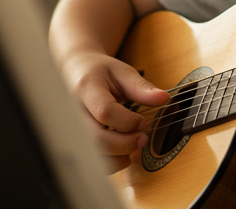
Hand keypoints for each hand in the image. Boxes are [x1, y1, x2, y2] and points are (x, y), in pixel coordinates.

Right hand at [61, 51, 169, 171]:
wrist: (75, 73)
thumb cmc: (99, 73)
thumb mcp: (121, 72)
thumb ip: (141, 87)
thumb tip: (163, 98)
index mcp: (85, 88)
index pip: (105, 111)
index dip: (128, 121)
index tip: (143, 121)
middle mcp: (73, 111)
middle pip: (97, 139)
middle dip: (126, 143)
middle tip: (142, 138)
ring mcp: (71, 128)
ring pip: (94, 154)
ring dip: (120, 156)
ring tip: (134, 144)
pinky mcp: (76, 141)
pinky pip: (93, 161)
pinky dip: (113, 162)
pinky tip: (124, 151)